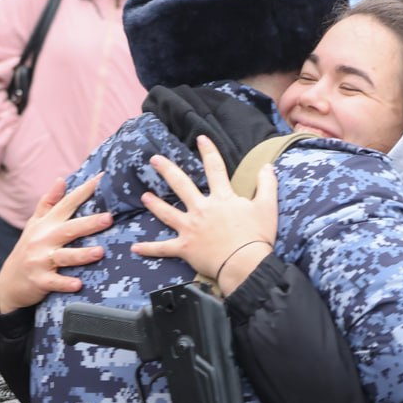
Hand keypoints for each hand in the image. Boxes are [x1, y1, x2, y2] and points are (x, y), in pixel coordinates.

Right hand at [0, 174, 110, 312]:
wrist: (10, 281)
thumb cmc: (29, 248)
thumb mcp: (35, 224)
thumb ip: (48, 203)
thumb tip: (61, 179)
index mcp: (45, 224)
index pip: (66, 204)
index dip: (83, 191)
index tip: (101, 179)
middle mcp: (43, 240)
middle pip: (68, 229)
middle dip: (89, 223)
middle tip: (109, 218)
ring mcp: (40, 260)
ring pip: (63, 256)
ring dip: (81, 254)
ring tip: (100, 252)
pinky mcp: (39, 281)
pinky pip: (54, 282)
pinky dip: (65, 283)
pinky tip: (78, 284)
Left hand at [132, 135, 277, 294]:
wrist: (245, 264)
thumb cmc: (257, 237)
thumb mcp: (267, 207)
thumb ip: (267, 185)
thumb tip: (267, 166)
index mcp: (222, 198)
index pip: (214, 168)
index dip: (208, 151)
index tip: (200, 139)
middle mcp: (202, 209)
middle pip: (181, 185)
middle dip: (167, 170)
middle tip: (154, 160)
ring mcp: (191, 228)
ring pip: (167, 213)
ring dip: (155, 204)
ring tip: (145, 196)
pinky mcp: (185, 248)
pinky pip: (163, 248)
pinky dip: (149, 249)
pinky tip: (135, 247)